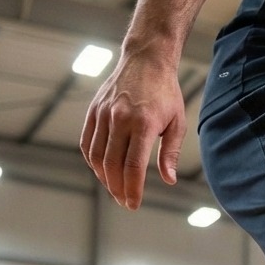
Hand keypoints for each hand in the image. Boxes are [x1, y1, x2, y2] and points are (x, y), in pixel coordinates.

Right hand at [80, 53, 186, 209]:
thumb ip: (170, 153)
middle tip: (125, 202)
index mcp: (144, 124)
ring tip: (115, 190)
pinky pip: (87, 142)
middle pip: (113, 165)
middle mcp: (120, 119)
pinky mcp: (94, 110)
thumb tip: (168, 180)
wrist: (146, 60)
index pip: (134, 166)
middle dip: (118, 189)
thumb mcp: (177, 123)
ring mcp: (104, 114)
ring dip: (104, 178)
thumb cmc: (166, 93)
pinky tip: (101, 171)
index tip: (133, 205)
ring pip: (97, 156)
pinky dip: (92, 160)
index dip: (132, 189)